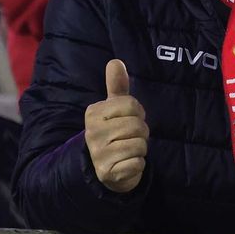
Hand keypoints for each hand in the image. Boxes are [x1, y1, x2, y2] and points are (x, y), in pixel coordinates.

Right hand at [85, 59, 148, 192]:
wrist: (106, 168)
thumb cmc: (114, 133)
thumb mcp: (115, 108)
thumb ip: (117, 86)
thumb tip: (116, 61)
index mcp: (94, 113)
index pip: (132, 105)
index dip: (138, 113)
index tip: (129, 120)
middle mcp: (93, 132)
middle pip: (138, 125)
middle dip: (141, 132)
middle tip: (130, 137)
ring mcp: (99, 153)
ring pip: (140, 144)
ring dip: (140, 149)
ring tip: (128, 150)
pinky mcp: (108, 172)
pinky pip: (138, 162)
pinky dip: (138, 164)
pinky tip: (127, 163)